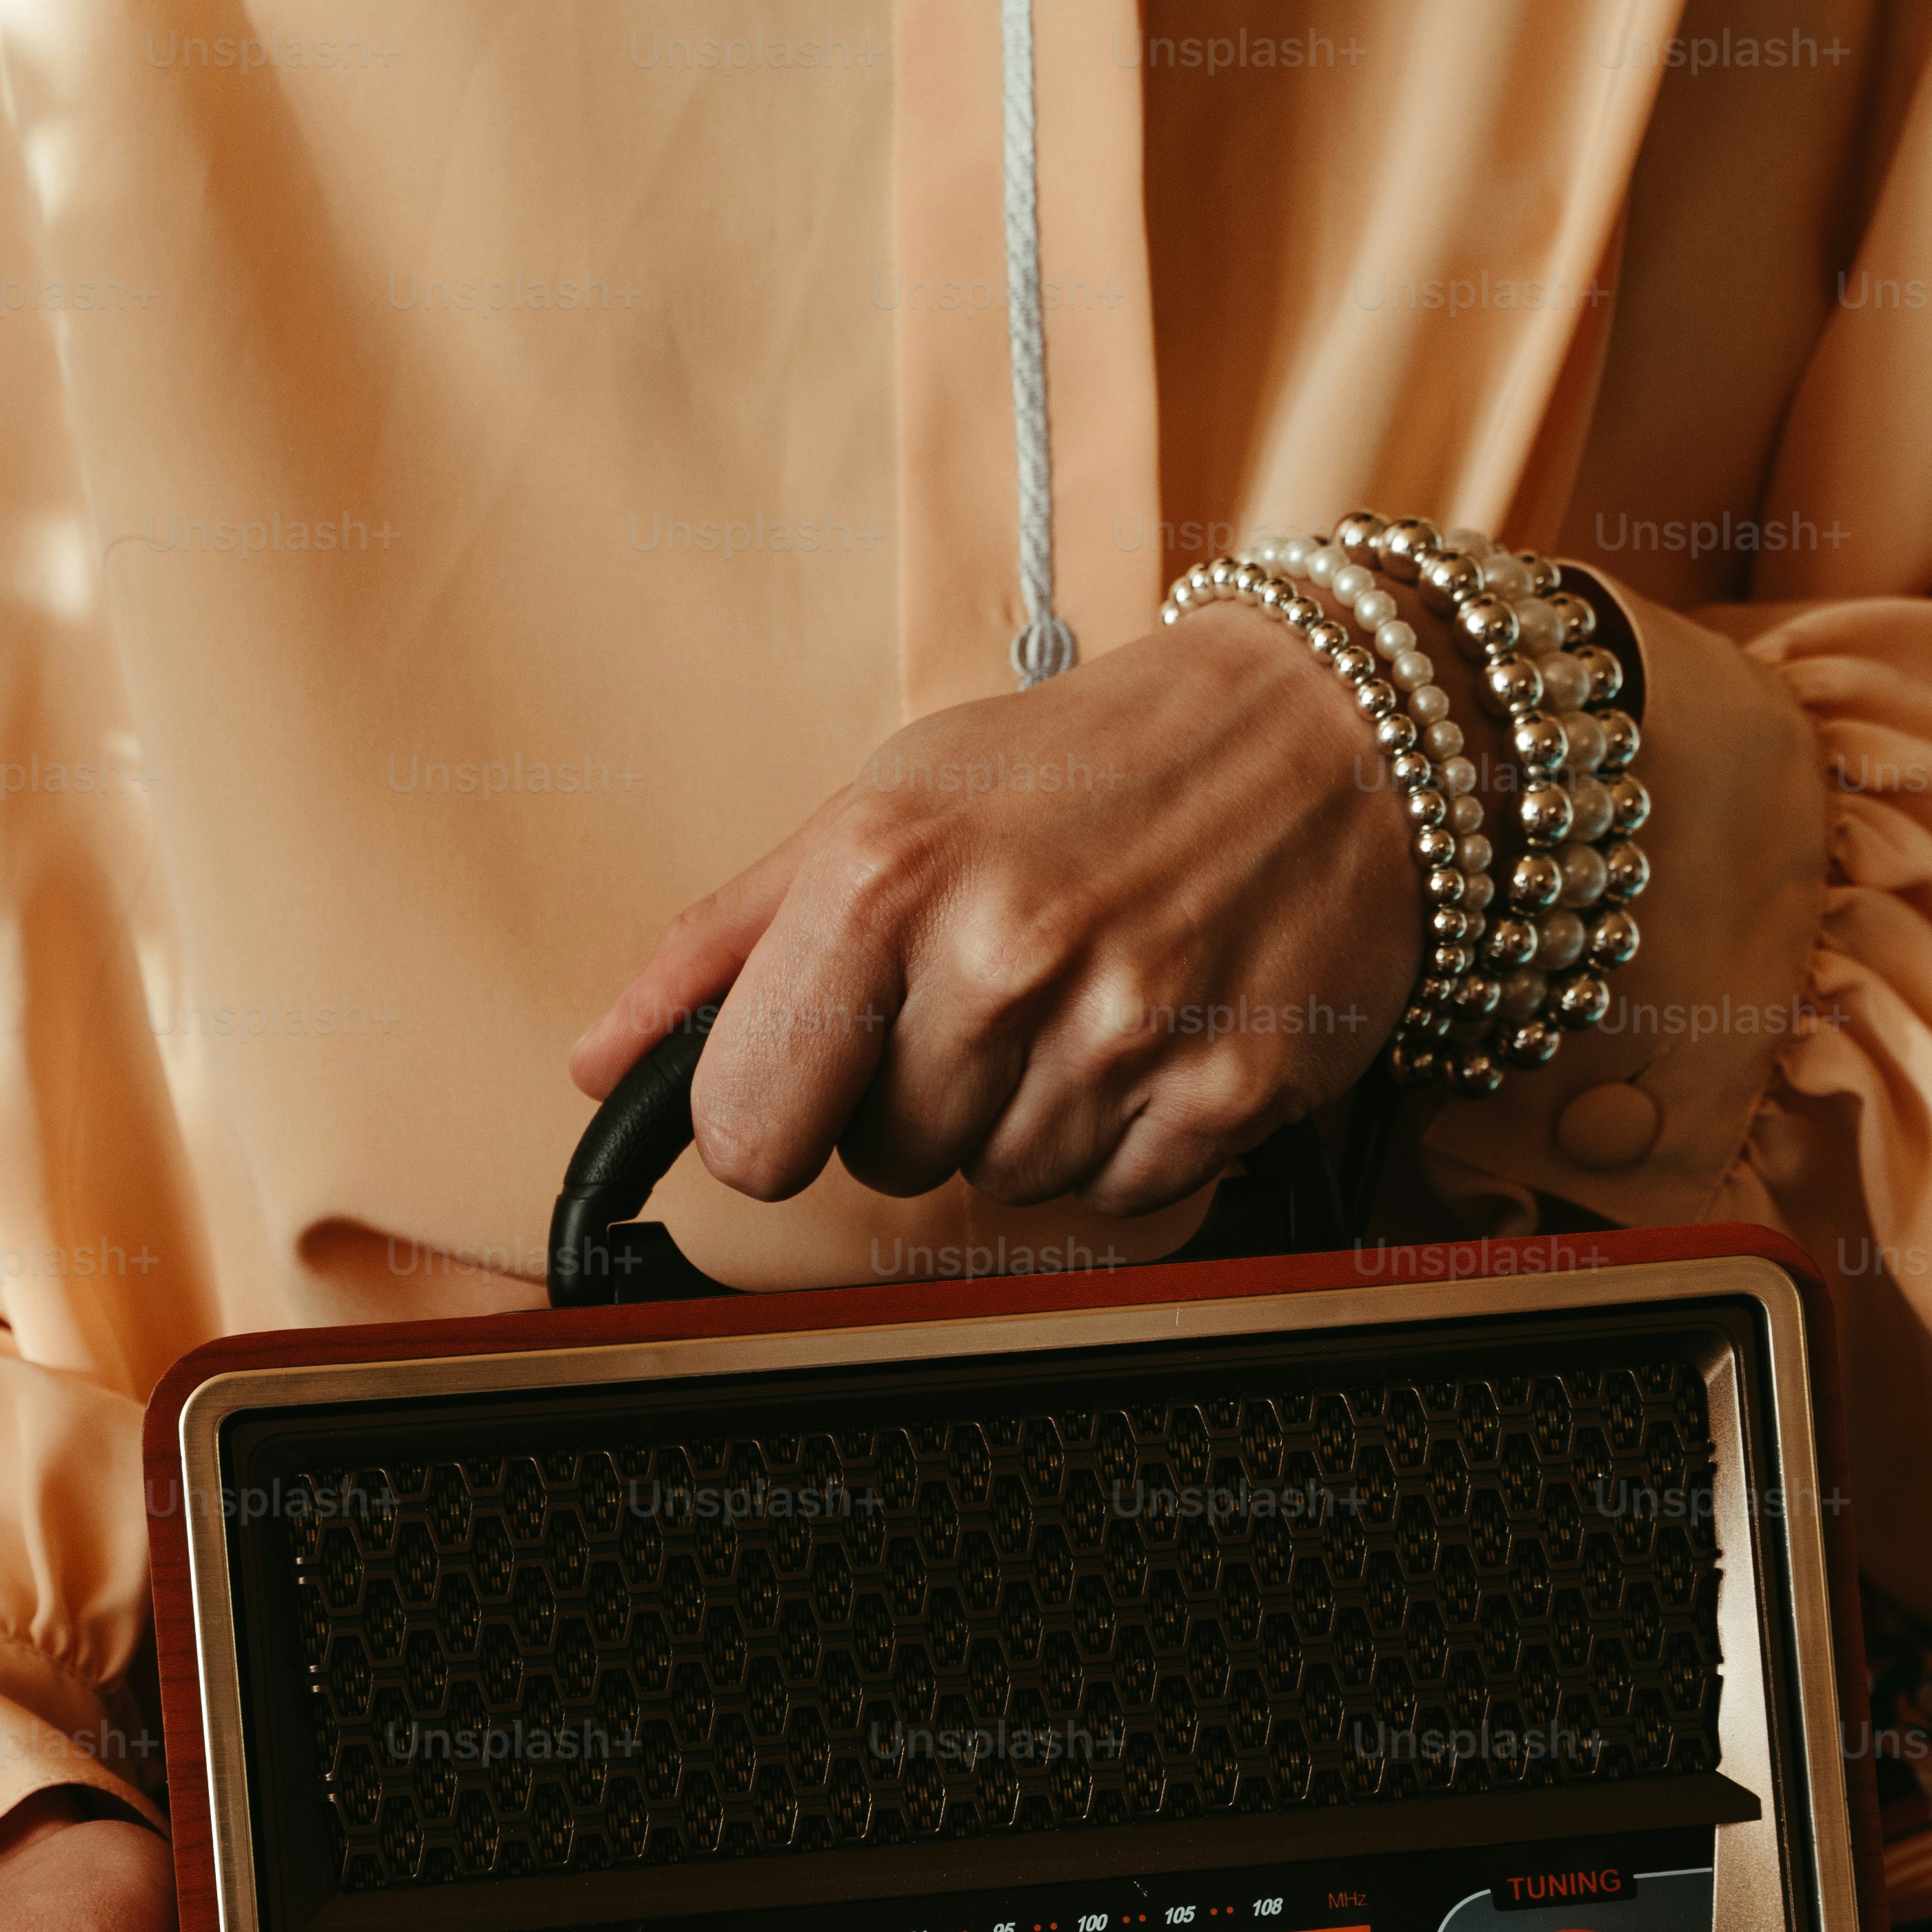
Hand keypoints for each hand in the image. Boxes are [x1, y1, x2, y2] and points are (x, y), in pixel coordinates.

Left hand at [568, 598, 1431, 1217]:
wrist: (1331, 732)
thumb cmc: (1091, 766)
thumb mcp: (885, 805)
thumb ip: (728, 943)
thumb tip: (600, 1062)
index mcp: (882, 874)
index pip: (745, 1126)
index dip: (774, 1115)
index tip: (820, 1073)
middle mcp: (999, 953)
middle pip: (884, 1159)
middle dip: (926, 1096)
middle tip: (1001, 987)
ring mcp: (1119, 1028)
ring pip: (1004, 1182)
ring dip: (1034, 1114)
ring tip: (1090, 995)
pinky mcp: (1226, 1092)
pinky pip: (1121, 1198)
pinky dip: (1134, 1139)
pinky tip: (1161, 1030)